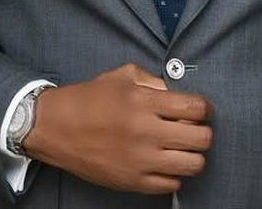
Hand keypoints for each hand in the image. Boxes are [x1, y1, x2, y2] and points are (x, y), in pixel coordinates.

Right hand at [22, 62, 213, 193]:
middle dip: (204, 131)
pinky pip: (172, 184)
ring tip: (184, 148)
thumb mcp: (122, 76)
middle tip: (196, 128)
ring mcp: (140, 160)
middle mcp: (146, 131)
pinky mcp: (132, 181)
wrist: (56, 127)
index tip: (202, 109)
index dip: (205, 108)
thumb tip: (177, 93)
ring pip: (192, 165)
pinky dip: (175, 174)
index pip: (195, 108)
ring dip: (194, 154)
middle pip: (201, 138)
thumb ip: (153, 81)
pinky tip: (166, 162)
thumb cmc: (89, 98)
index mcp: (144, 101)